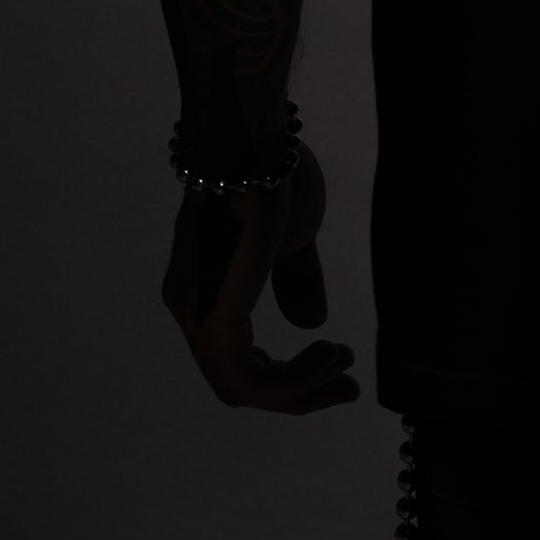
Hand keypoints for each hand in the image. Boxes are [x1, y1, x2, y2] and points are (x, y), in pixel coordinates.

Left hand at [161, 140, 359, 414]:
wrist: (252, 147)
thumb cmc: (271, 176)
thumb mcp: (291, 238)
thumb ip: (296, 280)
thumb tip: (311, 322)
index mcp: (207, 290)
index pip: (238, 359)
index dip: (286, 375)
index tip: (337, 360)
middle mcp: (192, 308)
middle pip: (238, 382)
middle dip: (297, 392)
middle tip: (348, 386)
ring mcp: (198, 315)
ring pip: (242, 388)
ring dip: (300, 388)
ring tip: (343, 360)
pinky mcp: (214, 318)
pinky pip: (248, 379)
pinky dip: (292, 381)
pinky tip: (329, 354)